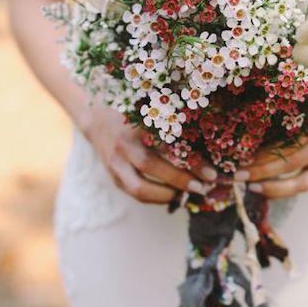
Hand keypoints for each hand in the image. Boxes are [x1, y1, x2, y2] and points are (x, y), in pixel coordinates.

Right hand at [80, 104, 216, 203]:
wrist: (96, 118)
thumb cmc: (134, 110)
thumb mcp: (151, 108)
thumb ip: (171, 120)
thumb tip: (207, 137)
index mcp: (135, 123)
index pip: (165, 143)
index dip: (189, 160)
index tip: (211, 172)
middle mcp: (123, 143)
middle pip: (151, 166)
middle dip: (179, 180)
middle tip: (203, 187)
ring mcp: (115, 162)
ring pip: (139, 187)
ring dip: (166, 195)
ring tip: (188, 195)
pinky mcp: (113, 176)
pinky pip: (134, 193)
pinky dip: (155, 198)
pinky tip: (172, 196)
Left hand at [234, 118, 307, 198]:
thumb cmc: (304, 110)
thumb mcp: (293, 109)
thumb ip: (276, 120)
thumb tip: (242, 137)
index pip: (287, 143)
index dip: (264, 153)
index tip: (240, 157)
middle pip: (292, 163)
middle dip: (263, 171)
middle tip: (239, 175)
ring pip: (301, 182)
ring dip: (272, 187)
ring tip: (251, 187)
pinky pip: (302, 186)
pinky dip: (281, 190)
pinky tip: (263, 190)